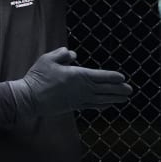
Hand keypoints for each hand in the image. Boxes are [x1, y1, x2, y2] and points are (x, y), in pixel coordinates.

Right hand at [11, 47, 132, 117]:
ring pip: (100, 99)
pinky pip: (92, 106)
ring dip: (114, 99)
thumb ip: (63, 55)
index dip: (112, 77)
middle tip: (130, 90)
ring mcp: (78, 99)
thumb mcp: (48, 59)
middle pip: (104, 89)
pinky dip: (101, 105)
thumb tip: (74, 56)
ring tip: (125, 99)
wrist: (30, 98)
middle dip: (118, 89)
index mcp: (77, 76)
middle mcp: (81, 89)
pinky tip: (108, 105)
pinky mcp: (73, 107)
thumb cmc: (38, 77)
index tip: (122, 77)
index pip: (99, 76)